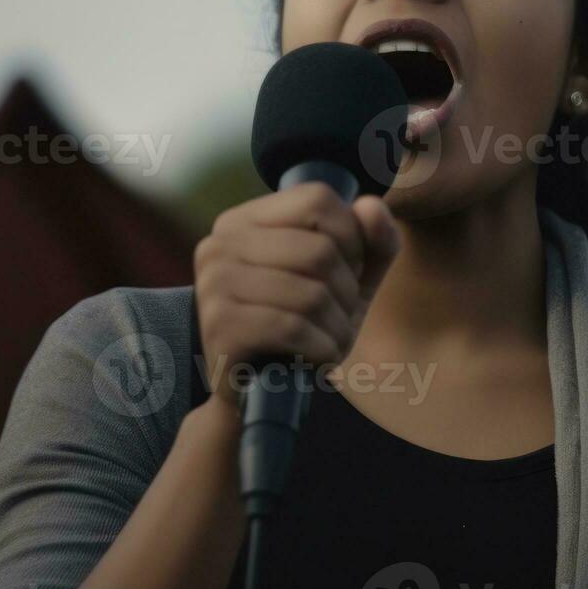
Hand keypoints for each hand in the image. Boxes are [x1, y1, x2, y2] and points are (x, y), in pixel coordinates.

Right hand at [192, 182, 399, 408]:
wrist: (257, 390)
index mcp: (245, 220)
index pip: (317, 199)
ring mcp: (214, 284)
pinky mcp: (219, 327)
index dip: (351, 236)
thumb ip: (373, 240)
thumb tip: (372, 206)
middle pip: (320, 250)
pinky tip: (317, 358)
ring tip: (330, 340)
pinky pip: (292, 328)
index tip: (348, 270)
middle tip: (339, 315)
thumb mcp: (349, 278)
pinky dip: (321, 349)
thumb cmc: (306, 324)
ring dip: (338, 327)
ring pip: (311, 293)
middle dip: (347, 291)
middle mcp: (220, 243)